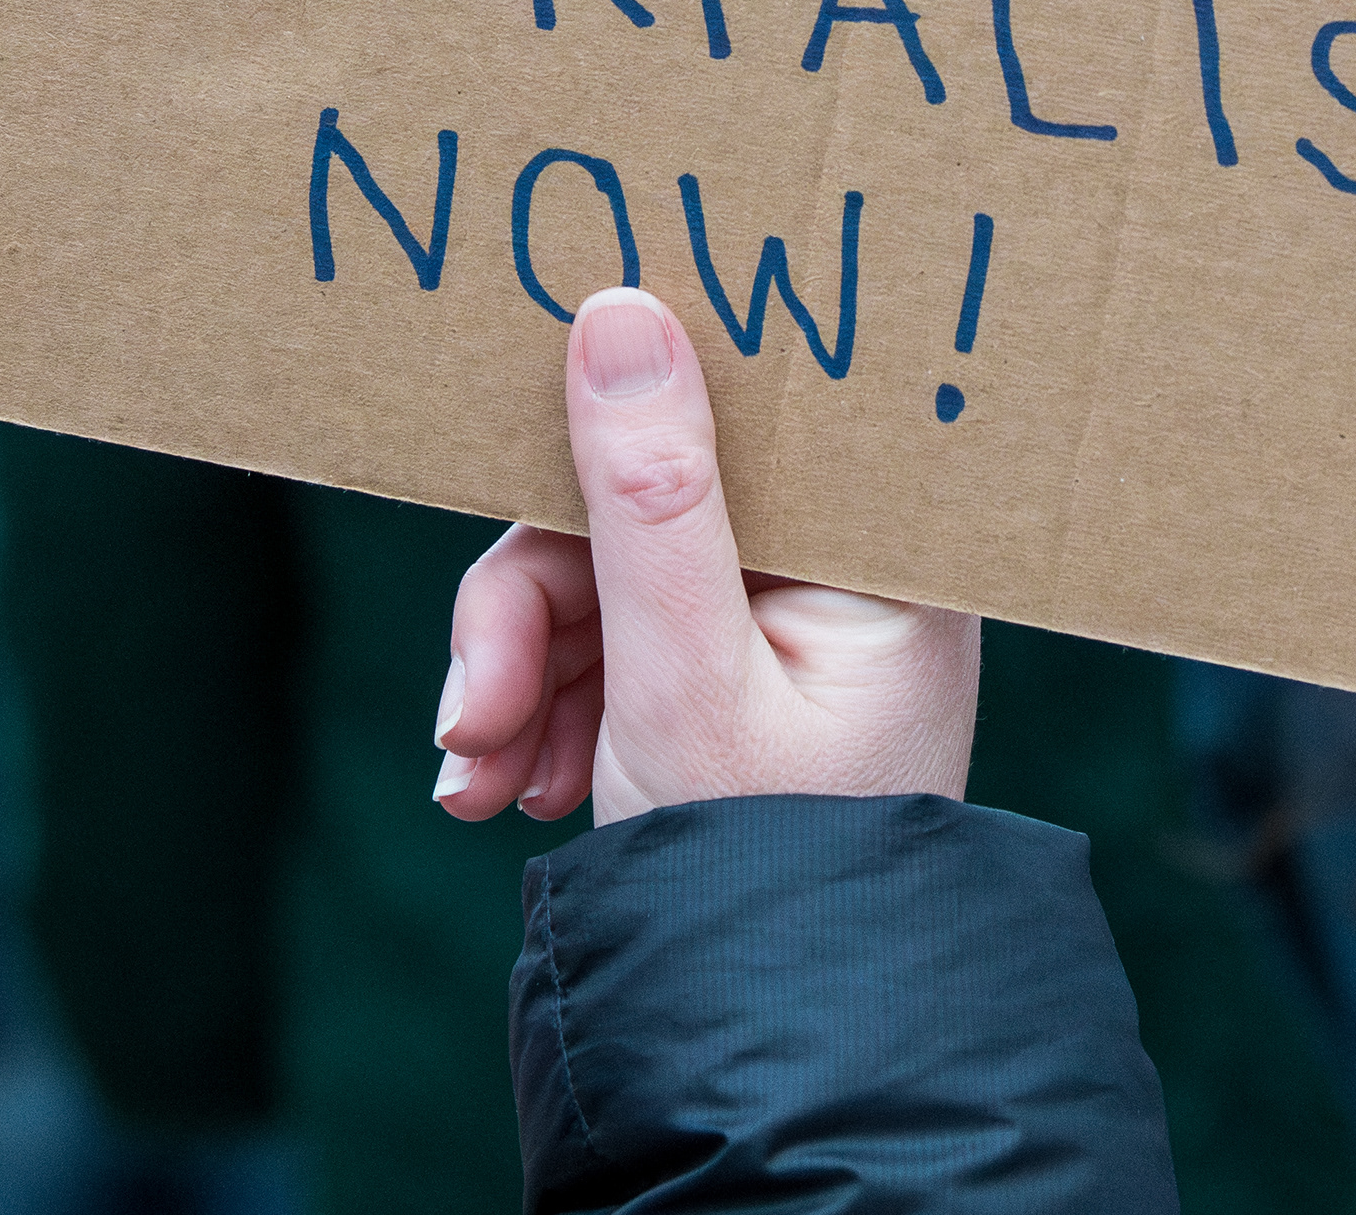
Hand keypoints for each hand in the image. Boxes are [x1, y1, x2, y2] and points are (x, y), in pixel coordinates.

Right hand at [433, 285, 980, 825]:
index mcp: (884, 551)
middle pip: (645, 500)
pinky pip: (605, 641)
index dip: (623, 411)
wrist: (764, 1047)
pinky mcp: (719, 679)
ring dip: (520, 673)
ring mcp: (778, 628)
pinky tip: (507, 788)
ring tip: (481, 781)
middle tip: (472, 711)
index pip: (744, 415)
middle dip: (533, 607)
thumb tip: (621, 308)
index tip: (521, 412)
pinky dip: (543, 707)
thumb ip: (646, 497)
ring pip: (601, 575)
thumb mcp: (684, 673)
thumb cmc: (766, 866)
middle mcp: (842, 573)